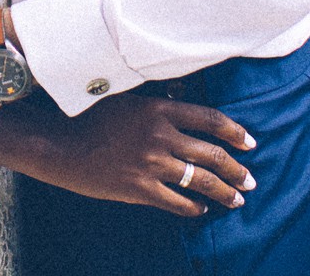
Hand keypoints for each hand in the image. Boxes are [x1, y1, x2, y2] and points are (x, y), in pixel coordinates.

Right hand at [30, 93, 257, 217]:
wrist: (59, 144)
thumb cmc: (88, 116)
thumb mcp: (125, 98)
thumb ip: (156, 104)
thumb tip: (182, 102)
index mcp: (159, 109)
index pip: (210, 119)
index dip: (235, 132)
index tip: (249, 142)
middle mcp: (161, 136)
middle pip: (212, 153)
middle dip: (237, 170)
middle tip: (250, 179)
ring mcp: (151, 164)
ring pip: (200, 181)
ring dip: (223, 192)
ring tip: (237, 199)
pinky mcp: (140, 188)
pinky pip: (176, 202)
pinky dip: (193, 208)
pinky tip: (201, 210)